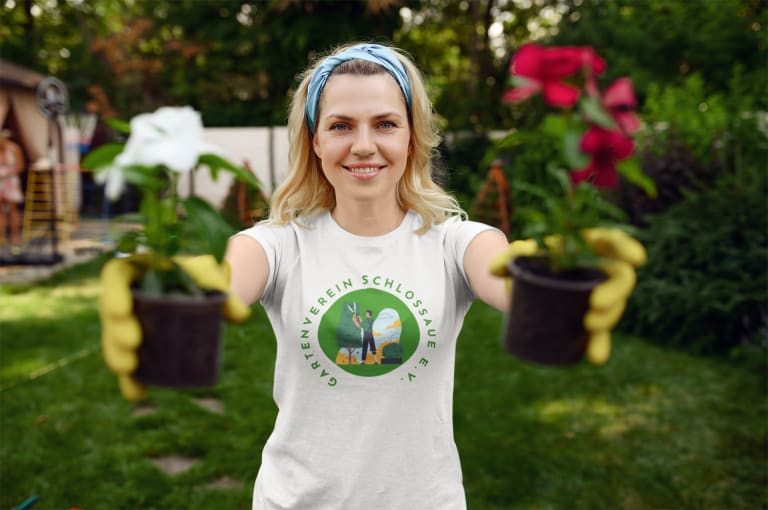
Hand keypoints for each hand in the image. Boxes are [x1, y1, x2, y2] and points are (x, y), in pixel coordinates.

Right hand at [99, 255, 249, 400]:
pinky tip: (136, 394)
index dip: (112, 294)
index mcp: (137, 270)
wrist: (203, 287)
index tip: (123, 311)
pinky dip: (131, 380)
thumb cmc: (200, 274)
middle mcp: (126, 296)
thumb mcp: (210, 274)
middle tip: (134, 343)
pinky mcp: (135, 344)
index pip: (114, 276)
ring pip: (113, 340)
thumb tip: (241, 316)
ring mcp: (128, 322)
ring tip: (131, 368)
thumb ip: (222, 287)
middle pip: (110, 313)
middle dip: (115, 331)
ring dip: (117, 356)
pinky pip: (128, 363)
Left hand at [489, 228, 645, 364]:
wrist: (512, 288)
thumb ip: (512, 254)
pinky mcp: (585, 318)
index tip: (636, 259)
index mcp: (584, 246)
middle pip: (621, 277)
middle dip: (616, 291)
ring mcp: (594, 295)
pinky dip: (598, 345)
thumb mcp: (513, 256)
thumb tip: (510, 262)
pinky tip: (596, 357)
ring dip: (609, 318)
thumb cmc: (520, 263)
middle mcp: (596, 270)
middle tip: (596, 302)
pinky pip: (598, 333)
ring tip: (589, 324)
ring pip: (615, 306)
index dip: (627, 247)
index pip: (612, 240)